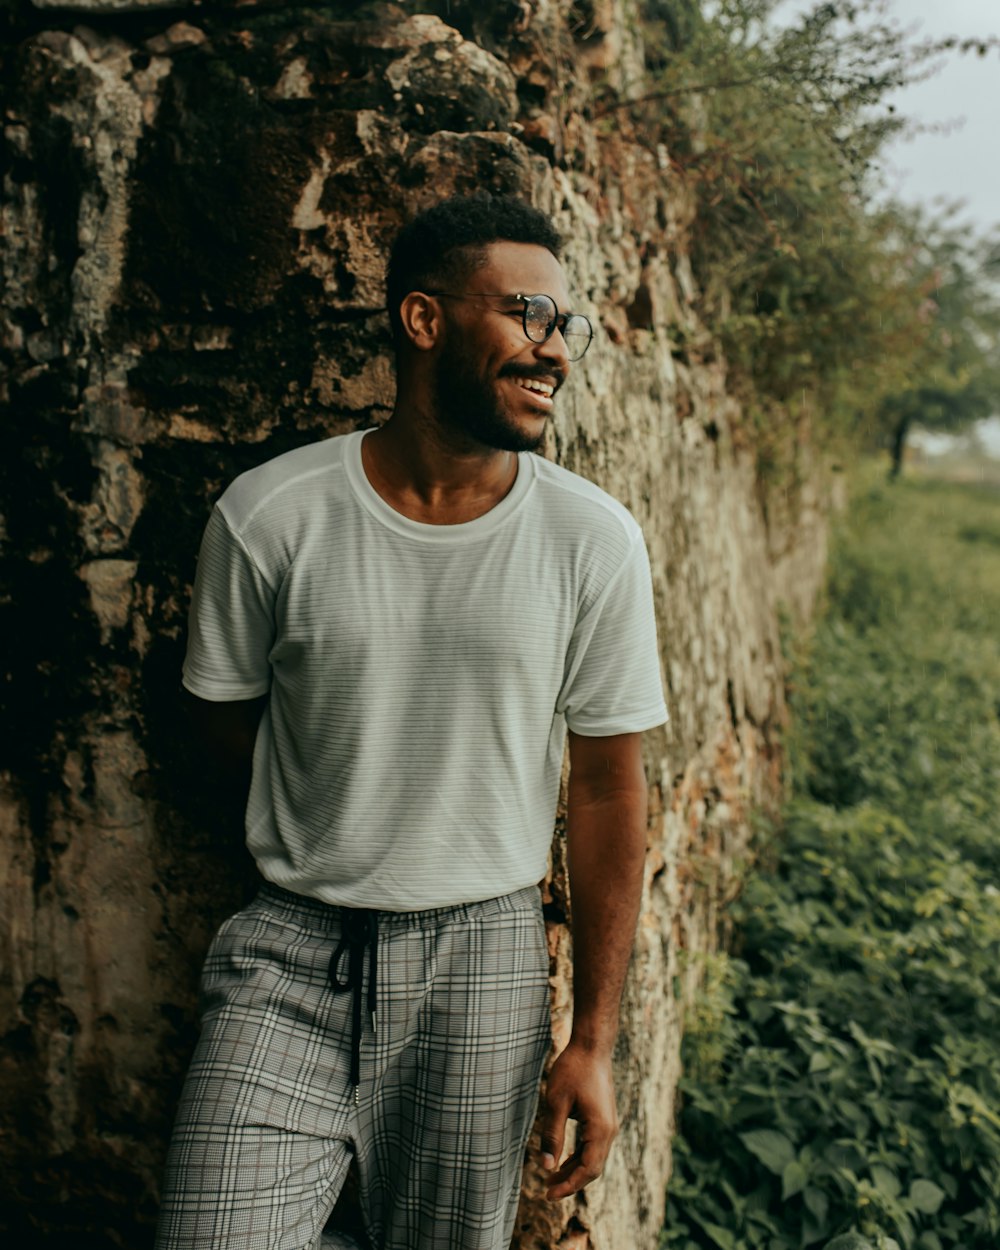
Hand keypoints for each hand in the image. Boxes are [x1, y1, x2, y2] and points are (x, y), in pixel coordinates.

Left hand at [539, 1040, 618, 1200]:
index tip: (548, 1195)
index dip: (568, 1186)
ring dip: (574, 1170)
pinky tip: (564, 1159)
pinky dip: (579, 1156)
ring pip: (593, 1158)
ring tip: (552, 1177)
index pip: (587, 1170)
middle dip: (570, 1181)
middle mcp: (609, 1131)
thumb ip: (552, 1136)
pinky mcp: (604, 1118)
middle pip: (592, 1168)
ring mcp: (608, 1125)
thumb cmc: (573, 1070)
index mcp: (600, 1130)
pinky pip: (593, 1146)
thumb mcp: (556, 1102)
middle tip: (546, 1190)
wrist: (591, 1046)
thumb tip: (546, 1167)